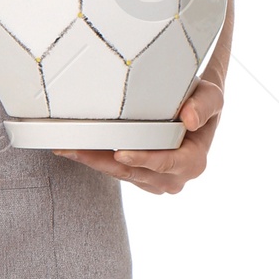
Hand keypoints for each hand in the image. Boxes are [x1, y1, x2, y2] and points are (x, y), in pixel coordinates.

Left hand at [54, 76, 224, 195]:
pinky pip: (117, 171)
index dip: (143, 159)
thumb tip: (190, 119)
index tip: (121, 153)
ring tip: (67, 148)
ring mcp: (157, 181)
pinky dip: (97, 160)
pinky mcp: (141, 178)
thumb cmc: (201, 101)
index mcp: (194, 162)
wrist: (195, 108)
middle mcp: (175, 178)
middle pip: (134, 172)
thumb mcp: (212, 97)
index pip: (164, 163)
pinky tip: (76, 150)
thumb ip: (204, 105)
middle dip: (103, 162)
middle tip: (74, 150)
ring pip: (120, 174)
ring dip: (93, 162)